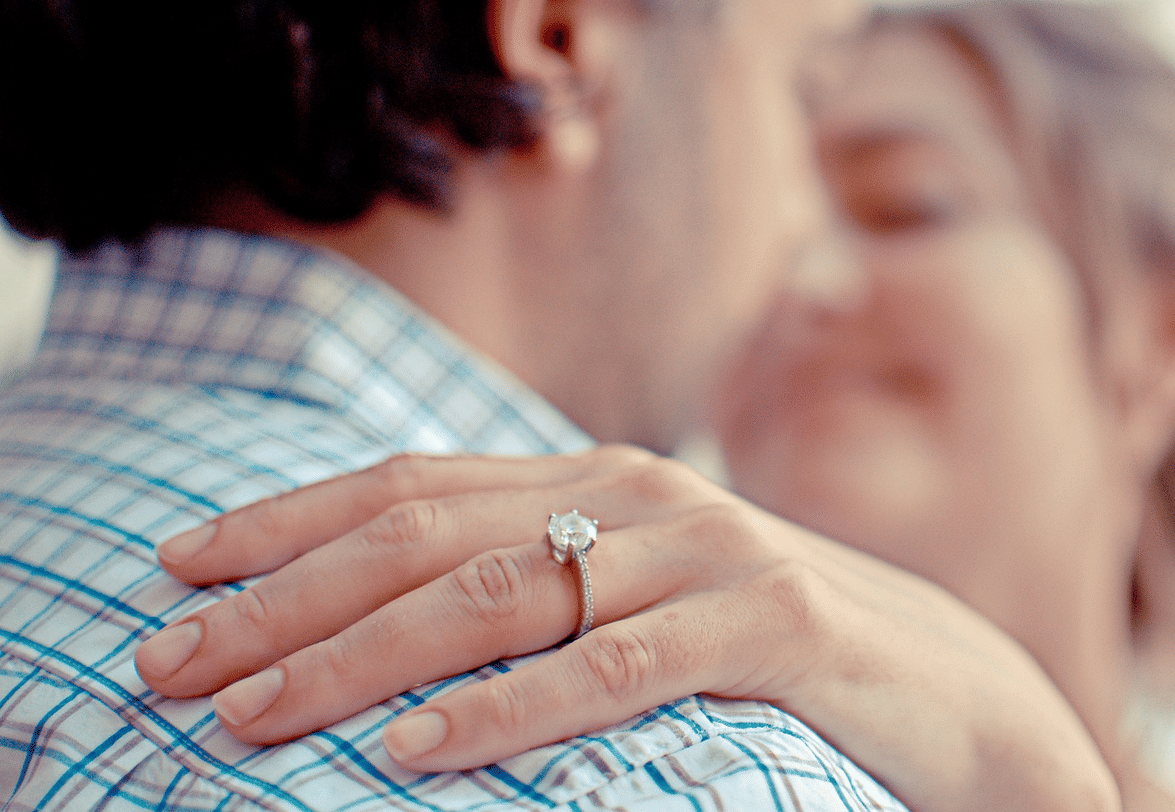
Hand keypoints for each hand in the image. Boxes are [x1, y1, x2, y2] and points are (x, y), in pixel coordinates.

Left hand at [136, 447, 1118, 811]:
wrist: (949, 682)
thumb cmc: (770, 648)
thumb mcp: (639, 599)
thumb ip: (542, 580)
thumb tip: (388, 621)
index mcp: (598, 481)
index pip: (413, 481)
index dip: (288, 517)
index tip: (177, 563)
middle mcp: (639, 494)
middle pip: (429, 533)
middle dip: (285, 599)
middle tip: (169, 662)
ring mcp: (708, 551)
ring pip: (504, 593)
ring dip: (360, 656)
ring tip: (252, 715)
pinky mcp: (771, 620)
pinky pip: (617, 667)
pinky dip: (509, 708)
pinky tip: (417, 749)